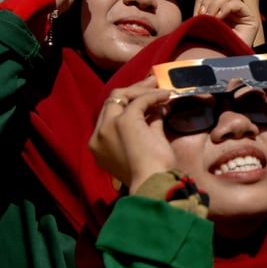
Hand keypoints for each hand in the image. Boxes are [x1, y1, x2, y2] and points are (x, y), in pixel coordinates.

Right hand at [88, 77, 174, 192]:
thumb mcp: (146, 144)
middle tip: (153, 84)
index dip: (128, 102)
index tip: (146, 97)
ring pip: (121, 96)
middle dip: (134, 90)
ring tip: (161, 90)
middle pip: (112, 101)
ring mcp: (109, 126)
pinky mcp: (124, 122)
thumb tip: (158, 109)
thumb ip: (148, 125)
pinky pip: (139, 101)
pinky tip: (166, 96)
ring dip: (143, 91)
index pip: (110, 113)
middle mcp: (99, 134)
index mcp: (99, 144)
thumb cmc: (152, 171)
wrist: (153, 183)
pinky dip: (153, 96)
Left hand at [195, 0, 260, 45]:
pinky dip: (224, 8)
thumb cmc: (210, 42)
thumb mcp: (202, 18)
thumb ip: (202, 3)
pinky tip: (218, 18)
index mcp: (224, 8)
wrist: (220, 59)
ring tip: (208, 18)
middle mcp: (234, 9)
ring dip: (214, 4)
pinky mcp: (250, 18)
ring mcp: (243, 13)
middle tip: (201, 13)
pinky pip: (236, 3)